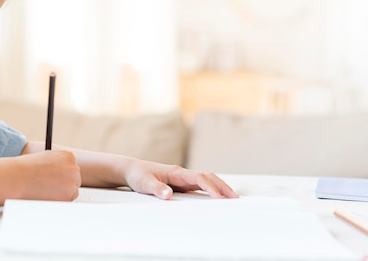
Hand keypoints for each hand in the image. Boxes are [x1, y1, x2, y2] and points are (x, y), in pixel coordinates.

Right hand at [16, 150, 80, 200]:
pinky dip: (58, 201)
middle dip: (65, 184)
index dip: (63, 174)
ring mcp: (72, 183)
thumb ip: (58, 163)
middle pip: (75, 180)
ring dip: (62, 193)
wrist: (17, 178)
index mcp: (69, 156)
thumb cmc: (27, 168)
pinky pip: (66, 201)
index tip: (56, 178)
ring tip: (45, 190)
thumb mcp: (46, 157)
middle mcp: (74, 169)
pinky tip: (45, 196)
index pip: (72, 167)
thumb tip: (63, 174)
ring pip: (72, 192)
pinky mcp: (67, 197)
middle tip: (51, 187)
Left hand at [123, 159, 238, 199]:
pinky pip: (200, 186)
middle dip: (223, 186)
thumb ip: (156, 188)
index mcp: (176, 172)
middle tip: (236, 198)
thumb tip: (168, 194)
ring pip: (206, 180)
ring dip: (219, 187)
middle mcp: (182, 174)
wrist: (131, 170)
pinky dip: (211, 190)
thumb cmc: (138, 175)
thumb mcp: (144, 183)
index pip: (199, 178)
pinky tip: (216, 198)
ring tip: (232, 198)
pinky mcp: (180, 183)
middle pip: (208, 177)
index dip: (210, 187)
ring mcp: (182, 178)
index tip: (219, 198)